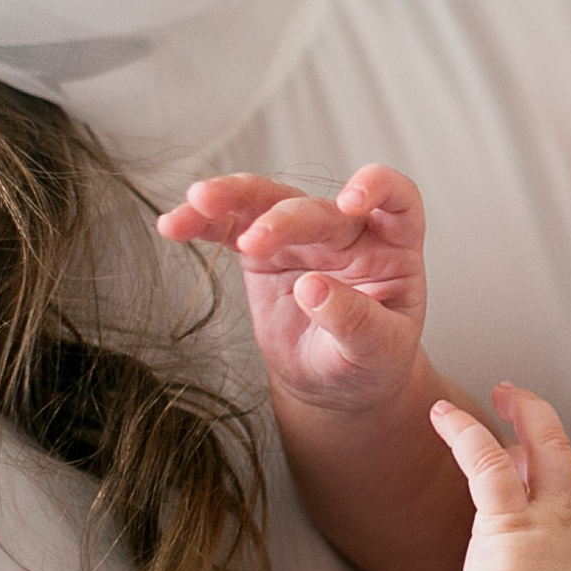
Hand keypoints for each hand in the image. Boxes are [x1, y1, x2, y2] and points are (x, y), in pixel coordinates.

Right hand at [159, 167, 433, 412]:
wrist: (337, 383)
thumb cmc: (371, 362)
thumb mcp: (377, 351)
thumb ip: (354, 320)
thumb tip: (313, 288)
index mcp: (393, 246)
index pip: (396, 198)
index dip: (377, 187)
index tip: (350, 202)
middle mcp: (349, 231)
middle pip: (315, 208)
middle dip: (283, 219)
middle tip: (254, 244)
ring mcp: (303, 236)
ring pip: (267, 200)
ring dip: (231, 197)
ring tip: (196, 203)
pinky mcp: (263, 251)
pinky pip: (230, 227)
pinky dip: (202, 223)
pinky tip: (174, 226)